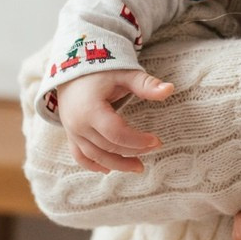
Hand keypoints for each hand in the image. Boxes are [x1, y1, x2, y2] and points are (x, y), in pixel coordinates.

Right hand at [55, 69, 174, 172]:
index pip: (116, 133)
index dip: (137, 140)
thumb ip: (145, 84)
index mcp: (90, 109)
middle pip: (108, 147)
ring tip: (138, 166)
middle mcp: (78, 124)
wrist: (71, 70)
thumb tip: (170, 89)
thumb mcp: (124, 74)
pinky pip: (80, 156)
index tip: (157, 141)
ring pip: (94, 156)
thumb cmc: (100, 70)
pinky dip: (93, 165)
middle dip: (133, 151)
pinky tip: (109, 169)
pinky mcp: (70, 134)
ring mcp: (72, 131)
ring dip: (117, 164)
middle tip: (154, 148)